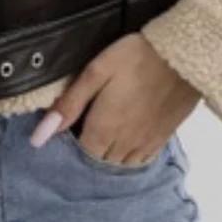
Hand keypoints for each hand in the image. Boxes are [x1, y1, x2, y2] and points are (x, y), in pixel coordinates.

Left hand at [30, 33, 201, 165]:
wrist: (183, 55)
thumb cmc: (134, 57)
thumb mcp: (96, 72)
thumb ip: (69, 105)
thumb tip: (38, 138)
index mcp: (103, 129)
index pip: (80, 154)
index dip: (71, 145)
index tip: (68, 130)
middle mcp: (124, 145)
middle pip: (99, 163)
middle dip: (88, 153)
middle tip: (84, 132)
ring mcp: (146, 144)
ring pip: (120, 166)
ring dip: (109, 158)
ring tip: (103, 139)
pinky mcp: (163, 138)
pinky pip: (142, 161)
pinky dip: (130, 158)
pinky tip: (126, 145)